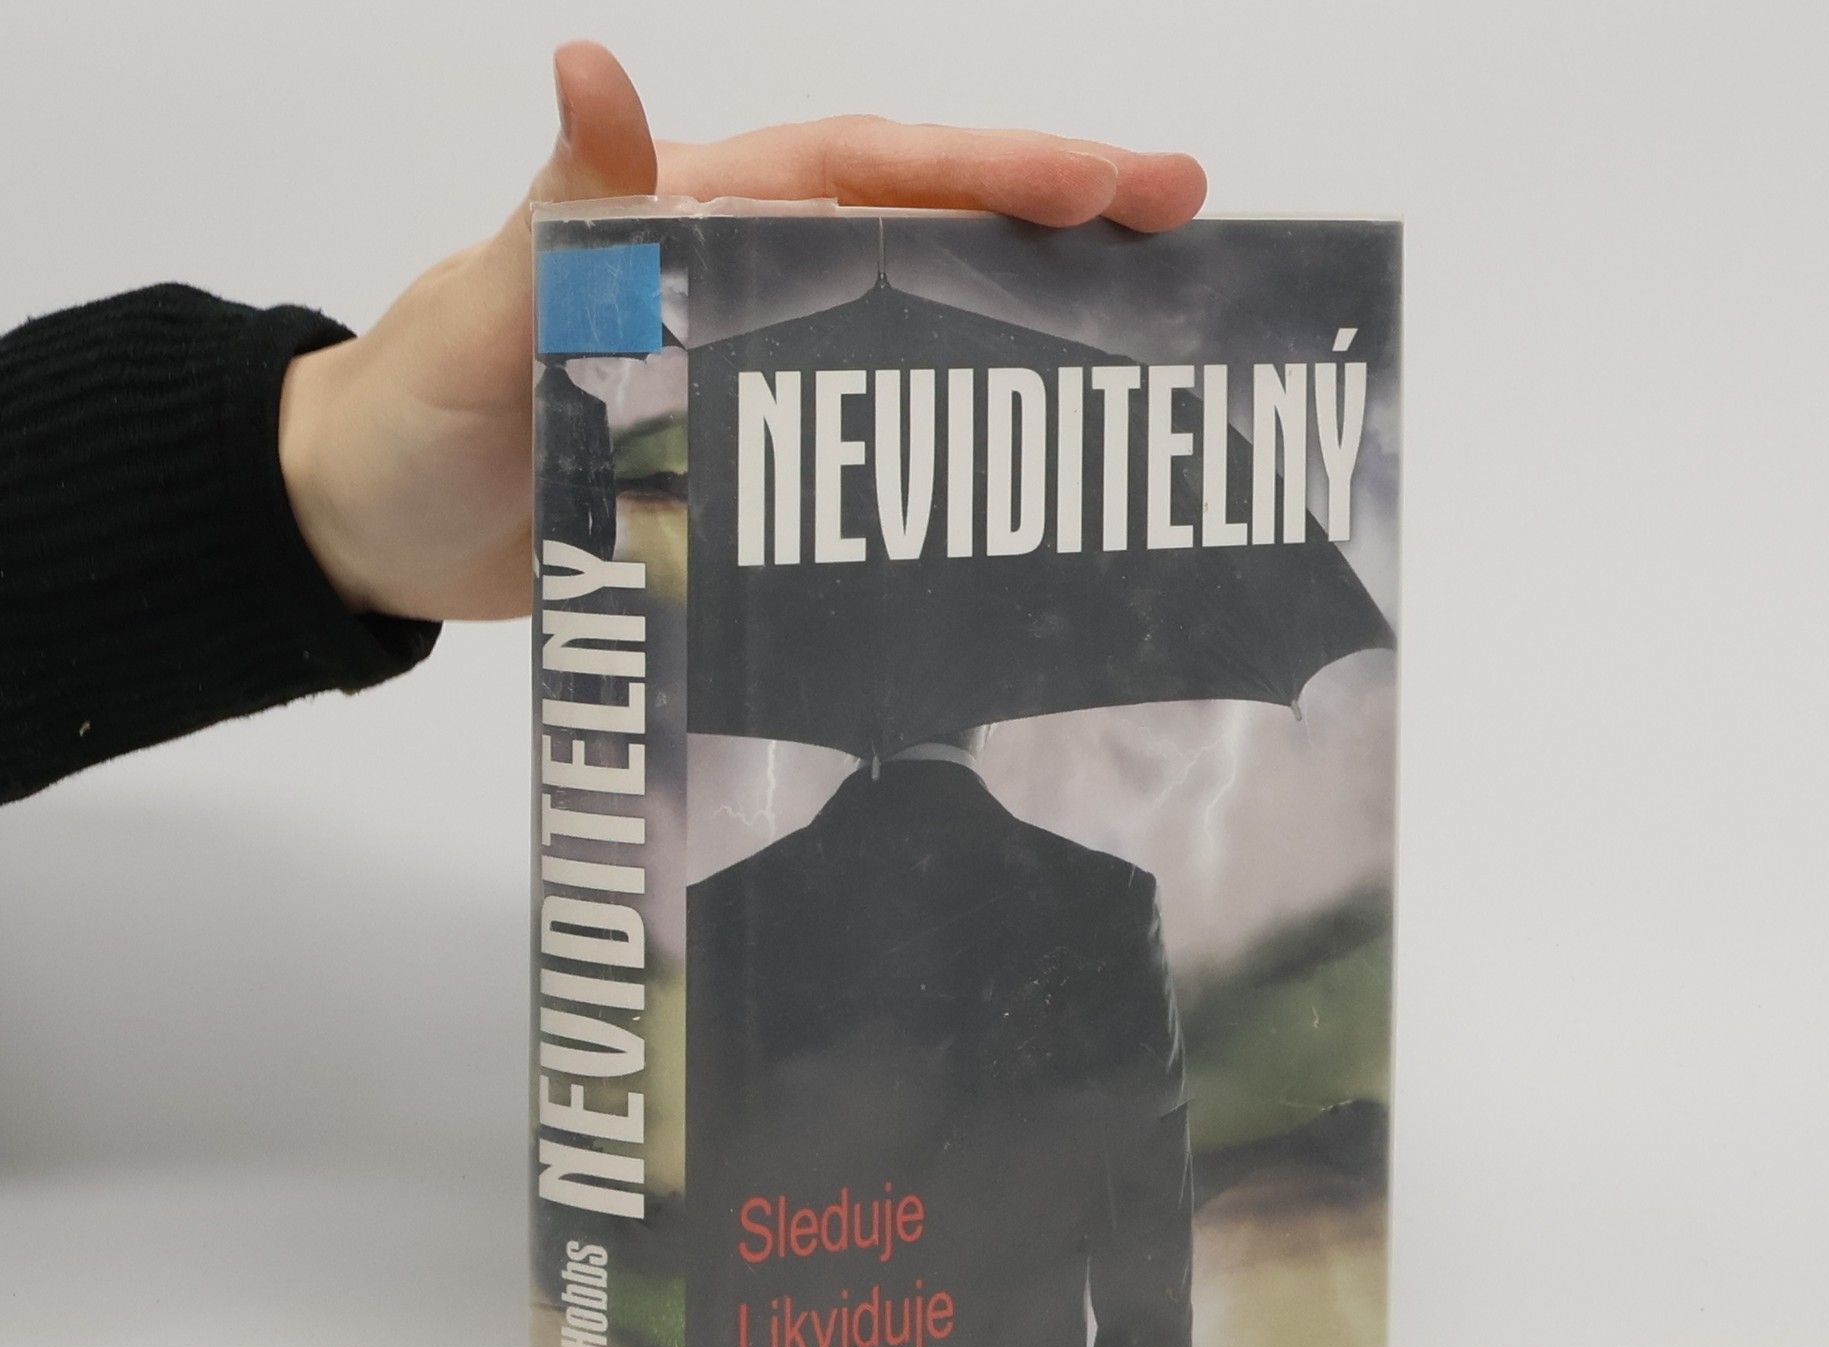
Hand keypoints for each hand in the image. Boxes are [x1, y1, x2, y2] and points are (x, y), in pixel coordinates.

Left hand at [279, 42, 1207, 624]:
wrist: (375, 525)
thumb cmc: (414, 414)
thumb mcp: (477, 318)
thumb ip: (557, 219)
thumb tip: (594, 70)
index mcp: (695, 216)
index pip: (865, 169)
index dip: (987, 170)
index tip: (1109, 184)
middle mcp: (745, 278)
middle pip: (923, 227)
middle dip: (1053, 221)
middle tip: (1185, 228)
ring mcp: (755, 368)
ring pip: (915, 324)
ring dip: (1023, 322)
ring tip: (1145, 342)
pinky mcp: (751, 457)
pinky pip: (870, 433)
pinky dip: (947, 436)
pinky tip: (1021, 471)